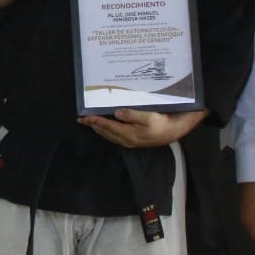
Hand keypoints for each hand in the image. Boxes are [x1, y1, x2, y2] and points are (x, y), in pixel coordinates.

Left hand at [78, 108, 203, 148]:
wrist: (173, 131)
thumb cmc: (162, 123)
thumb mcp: (149, 117)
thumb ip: (132, 115)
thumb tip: (117, 113)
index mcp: (128, 133)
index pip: (107, 126)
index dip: (95, 121)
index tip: (84, 117)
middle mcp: (125, 139)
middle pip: (104, 132)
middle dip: (93, 125)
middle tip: (81, 119)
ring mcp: (128, 141)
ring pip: (108, 134)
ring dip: (98, 128)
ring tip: (89, 122)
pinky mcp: (131, 140)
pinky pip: (113, 135)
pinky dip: (106, 130)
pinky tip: (104, 125)